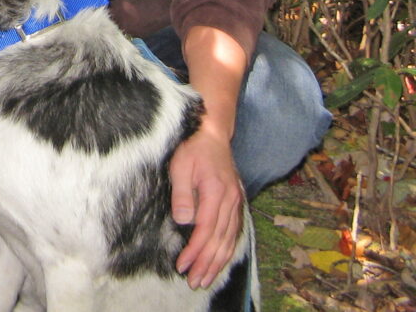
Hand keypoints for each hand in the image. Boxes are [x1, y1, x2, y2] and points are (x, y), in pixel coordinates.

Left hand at [170, 123, 244, 288]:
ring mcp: (236, 202)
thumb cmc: (193, 148)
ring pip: (229, 240)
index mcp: (217, 193)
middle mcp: (230, 201)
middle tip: (194, 282)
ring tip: (206, 279)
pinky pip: (234, 232)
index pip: (205, 231)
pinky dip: (228, 250)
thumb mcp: (180, 166)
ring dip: (218, 262)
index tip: (182, 266)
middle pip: (219, 241)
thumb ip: (182, 194)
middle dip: (206, 264)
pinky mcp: (236, 202)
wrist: (213, 133)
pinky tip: (221, 260)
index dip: (194, 252)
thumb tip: (184, 221)